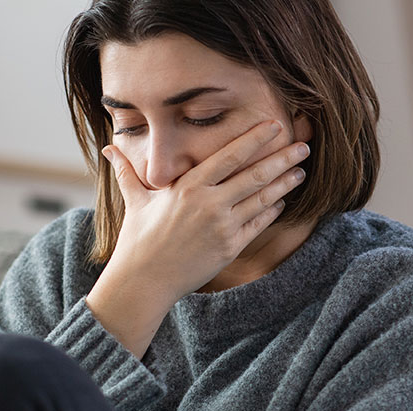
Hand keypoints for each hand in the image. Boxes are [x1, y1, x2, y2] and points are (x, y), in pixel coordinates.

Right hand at [86, 120, 309, 356]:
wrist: (144, 281)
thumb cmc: (138, 240)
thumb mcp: (135, 201)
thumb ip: (127, 172)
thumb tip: (108, 147)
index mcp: (188, 187)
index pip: (229, 156)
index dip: (254, 139)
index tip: (274, 126)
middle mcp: (209, 204)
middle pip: (254, 175)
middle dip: (282, 159)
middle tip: (304, 146)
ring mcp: (222, 227)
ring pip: (262, 200)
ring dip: (284, 184)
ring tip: (300, 170)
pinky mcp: (229, 248)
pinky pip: (257, 226)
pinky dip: (271, 211)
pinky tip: (282, 201)